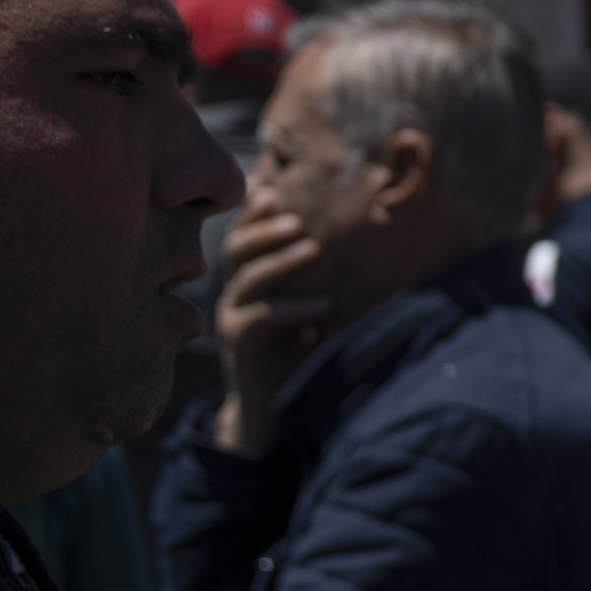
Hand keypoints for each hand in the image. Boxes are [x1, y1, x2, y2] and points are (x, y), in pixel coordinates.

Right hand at [212, 200, 335, 455]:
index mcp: (251, 276)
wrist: (276, 405)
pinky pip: (261, 319)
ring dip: (281, 262)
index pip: (247, 235)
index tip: (272, 185)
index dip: (254, 211)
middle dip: (263, 229)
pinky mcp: (240, 344)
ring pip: (249, 280)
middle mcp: (237, 292)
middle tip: (296, 216)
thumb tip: (356, 234)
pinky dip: (294, 308)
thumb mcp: (311, 303)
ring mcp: (233, 316)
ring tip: (312, 248)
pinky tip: (324, 305)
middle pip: (238, 249)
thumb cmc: (300, 347)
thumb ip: (320, 274)